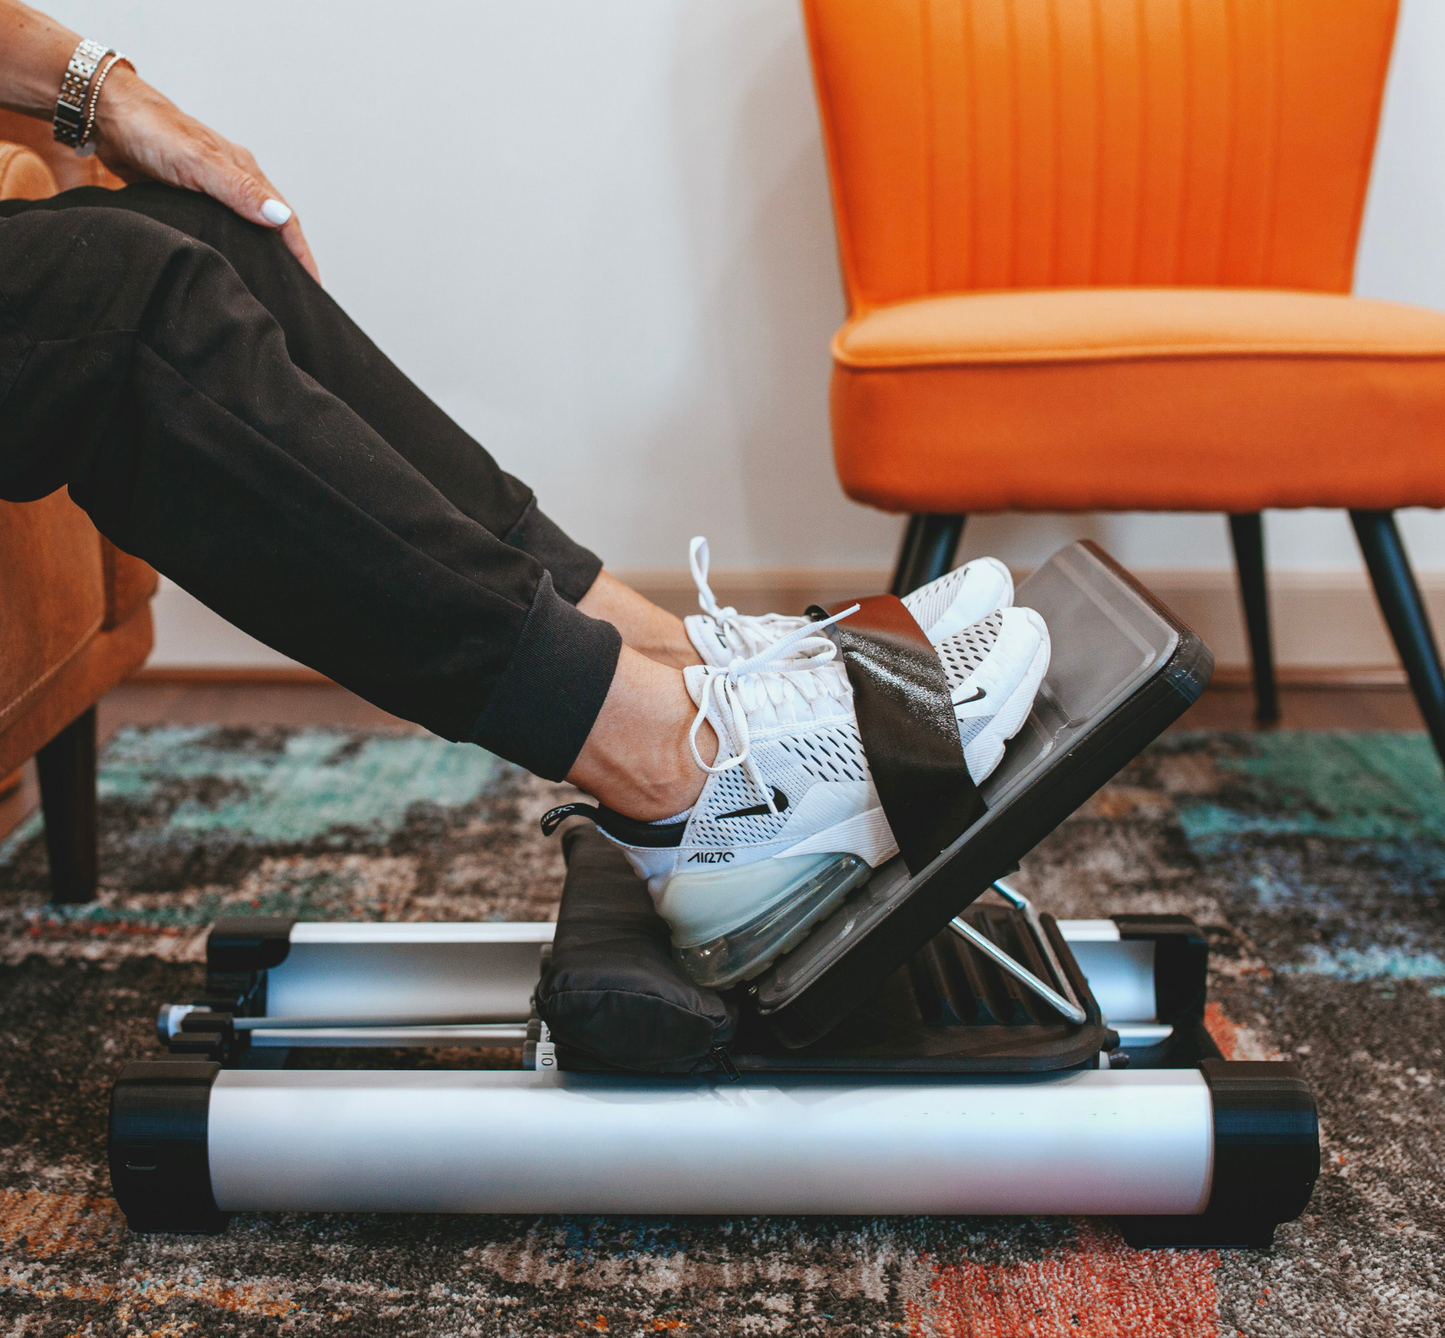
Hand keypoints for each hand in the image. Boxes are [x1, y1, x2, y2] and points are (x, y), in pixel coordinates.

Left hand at [91, 63, 318, 281]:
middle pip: (269, 227)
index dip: (302, 255)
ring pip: (243, 228)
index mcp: (244, 172)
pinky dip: (226, 247)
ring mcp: (208, 189)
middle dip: (286, 259)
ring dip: (256, 254)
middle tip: (294, 293)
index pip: (285, 220)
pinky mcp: (184, 197)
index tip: (314, 286)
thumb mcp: (199, 163)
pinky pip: (215, 227)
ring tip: (263, 285)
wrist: (103, 112)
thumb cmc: (150, 130)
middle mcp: (232, 181)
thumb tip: (280, 218)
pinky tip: (222, 262)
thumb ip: (240, 191)